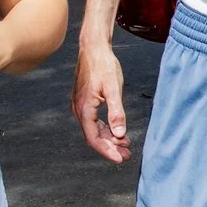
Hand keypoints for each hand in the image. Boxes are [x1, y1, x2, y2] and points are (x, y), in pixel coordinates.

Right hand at [73, 43, 132, 162]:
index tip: (120, 159)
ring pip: (94, 129)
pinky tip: (118, 131)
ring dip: (109, 138)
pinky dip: (105, 128)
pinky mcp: (85, 101)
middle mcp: (79, 109)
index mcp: (84, 108)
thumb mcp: (113, 88)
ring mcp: (80, 105)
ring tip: (126, 145)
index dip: (107, 151)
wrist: (93, 47)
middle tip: (127, 155)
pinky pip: (94, 121)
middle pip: (93, 136)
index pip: (94, 138)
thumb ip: (117, 112)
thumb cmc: (103, 65)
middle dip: (110, 147)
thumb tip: (120, 134)